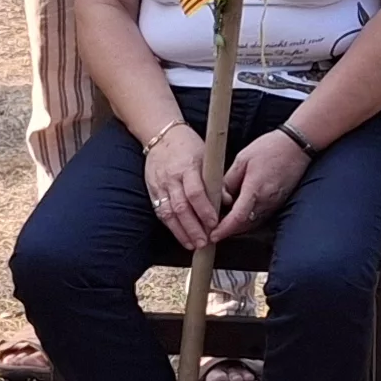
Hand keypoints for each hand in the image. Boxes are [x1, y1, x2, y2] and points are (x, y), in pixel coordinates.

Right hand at [143, 123, 220, 250]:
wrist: (161, 135)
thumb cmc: (188, 145)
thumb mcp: (206, 156)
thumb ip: (216, 180)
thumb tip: (227, 201)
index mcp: (187, 166)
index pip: (195, 192)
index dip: (204, 210)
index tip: (214, 224)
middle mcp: (172, 178)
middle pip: (181, 207)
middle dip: (193, 228)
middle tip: (204, 243)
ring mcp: (160, 185)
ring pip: (168, 213)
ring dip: (181, 232)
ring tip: (192, 245)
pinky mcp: (152, 191)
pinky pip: (160, 212)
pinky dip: (171, 226)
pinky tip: (180, 236)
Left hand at [213, 122, 315, 237]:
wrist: (297, 146)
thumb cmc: (269, 148)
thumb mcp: (242, 159)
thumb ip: (229, 180)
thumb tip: (219, 197)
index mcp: (255, 189)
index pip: (238, 218)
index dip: (224, 229)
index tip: (213, 236)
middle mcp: (266, 201)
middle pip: (244, 225)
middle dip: (227, 231)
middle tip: (211, 230)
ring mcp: (274, 204)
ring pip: (252, 223)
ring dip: (237, 227)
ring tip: (221, 223)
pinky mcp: (278, 203)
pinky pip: (259, 217)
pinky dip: (247, 220)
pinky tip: (238, 213)